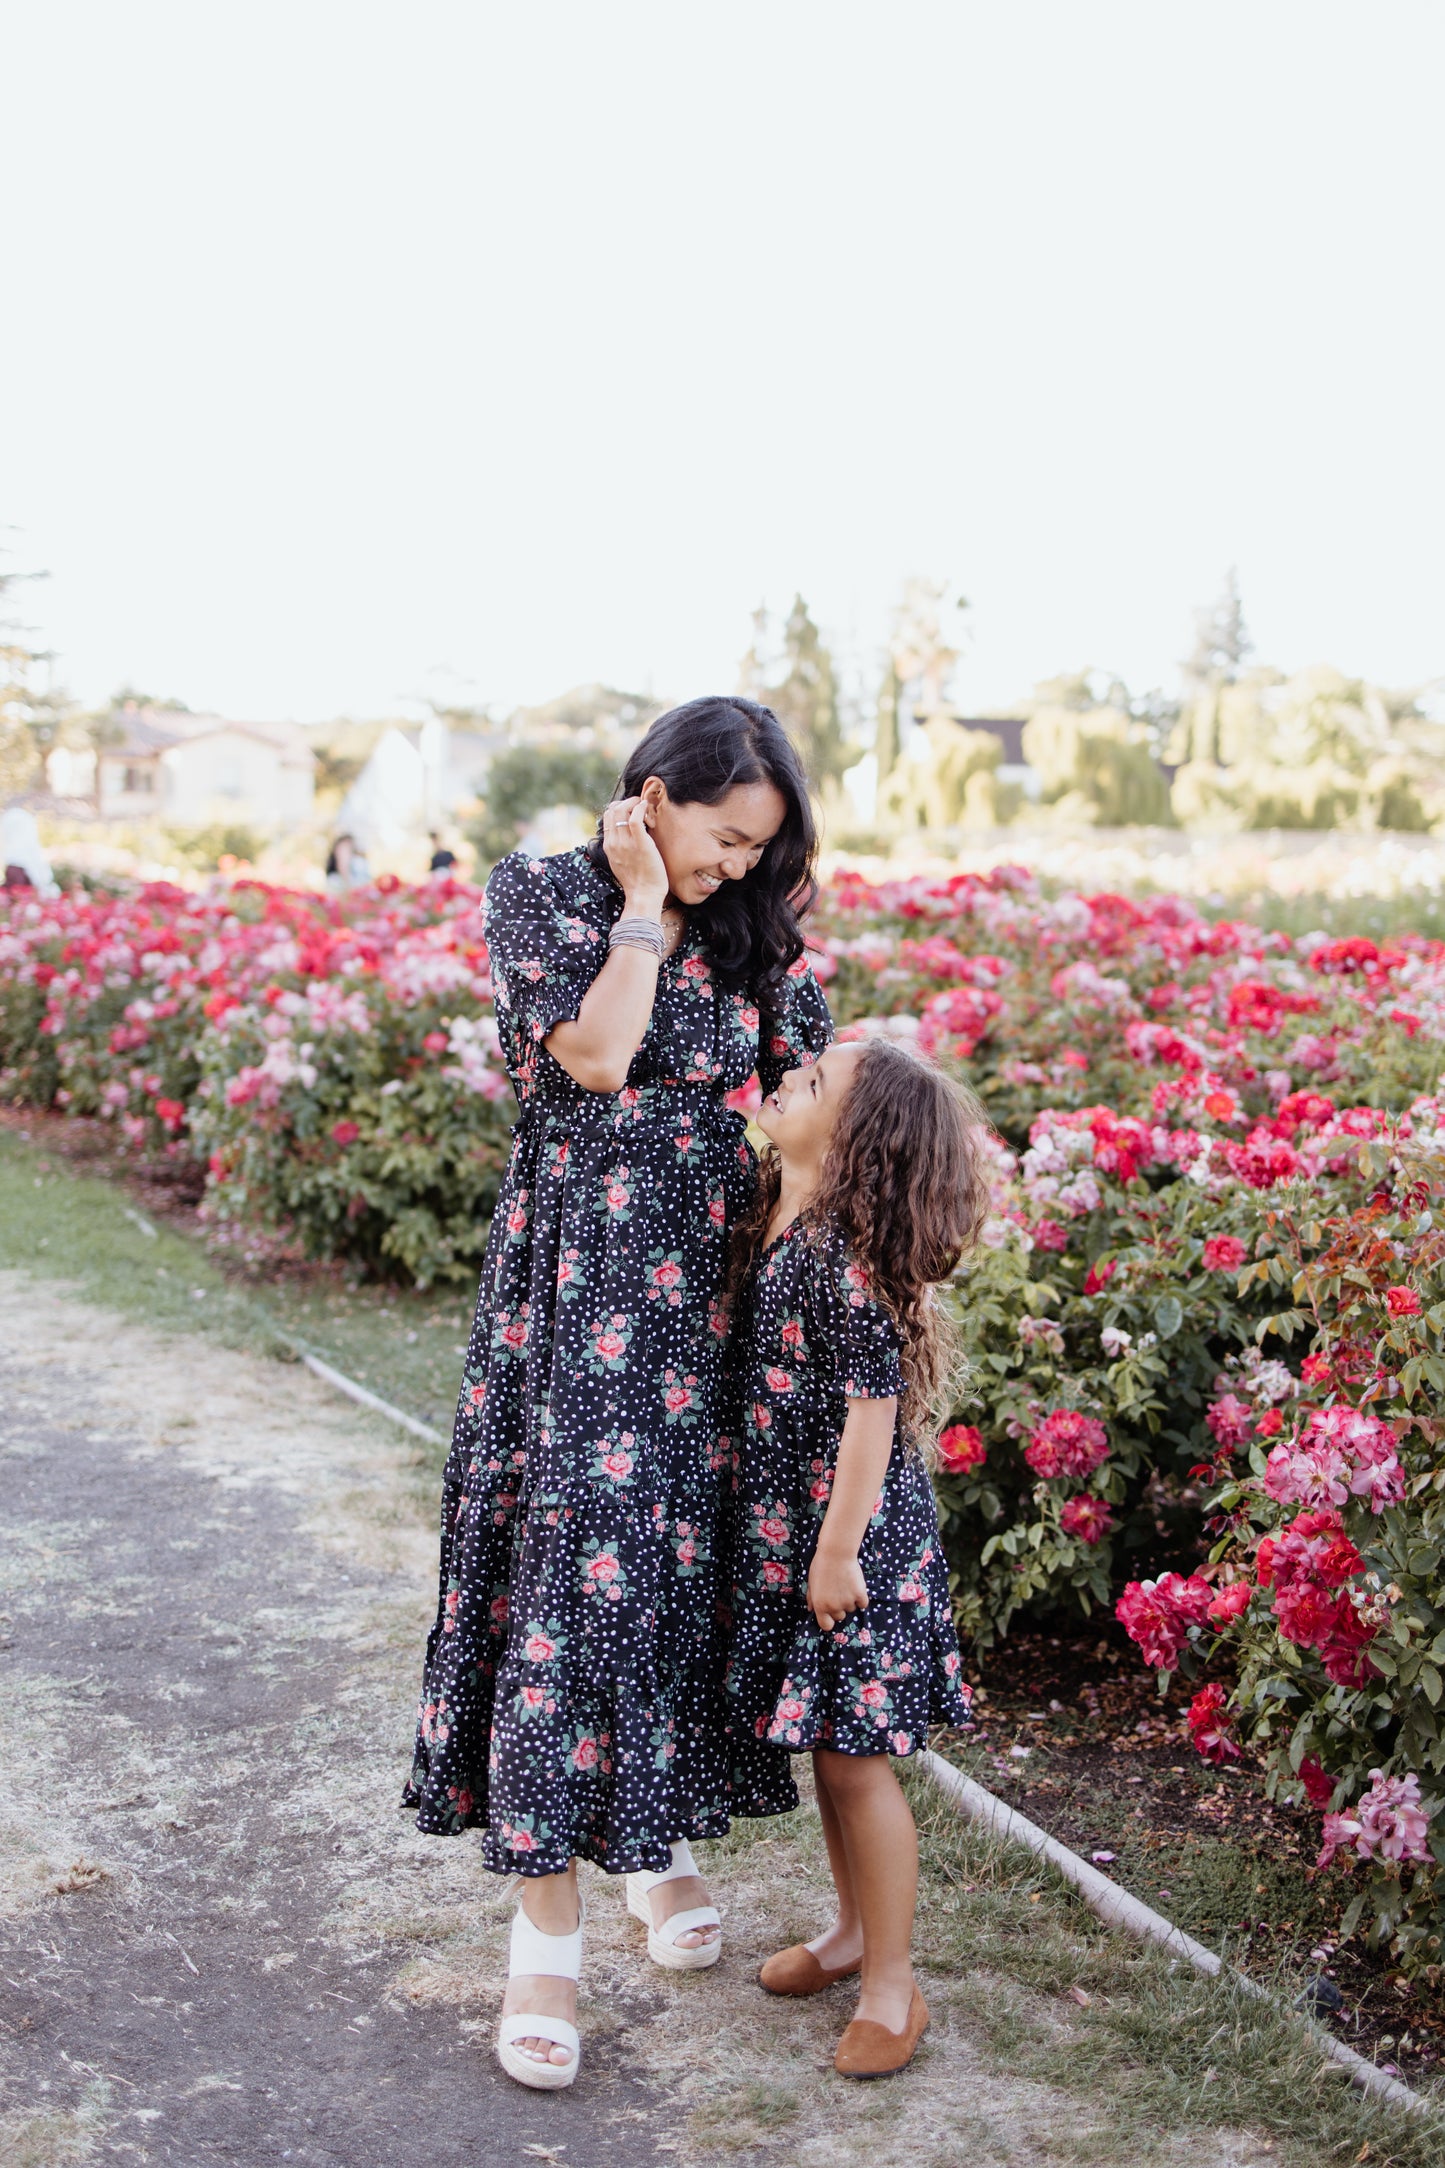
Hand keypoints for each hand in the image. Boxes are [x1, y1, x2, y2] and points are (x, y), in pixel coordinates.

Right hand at [601, 796, 666, 913]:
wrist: (644, 896)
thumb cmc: (638, 882)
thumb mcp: (621, 863)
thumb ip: (620, 848)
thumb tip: (627, 835)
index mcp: (609, 846)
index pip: (607, 816)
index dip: (619, 807)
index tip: (632, 810)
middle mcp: (614, 843)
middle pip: (612, 810)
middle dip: (626, 802)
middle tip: (639, 805)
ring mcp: (626, 843)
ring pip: (622, 810)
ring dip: (634, 803)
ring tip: (645, 807)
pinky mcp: (640, 844)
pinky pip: (635, 818)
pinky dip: (640, 808)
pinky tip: (646, 808)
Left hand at [806, 1545, 868, 1634]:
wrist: (836, 1553)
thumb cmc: (821, 1565)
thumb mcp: (811, 1582)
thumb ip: (811, 1598)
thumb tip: (810, 1609)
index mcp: (820, 1606)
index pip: (826, 1625)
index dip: (828, 1620)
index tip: (830, 1614)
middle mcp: (834, 1607)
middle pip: (840, 1617)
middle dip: (839, 1608)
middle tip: (838, 1593)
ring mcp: (848, 1601)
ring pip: (851, 1609)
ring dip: (850, 1601)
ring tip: (846, 1585)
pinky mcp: (860, 1595)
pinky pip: (863, 1604)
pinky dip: (861, 1598)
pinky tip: (856, 1586)